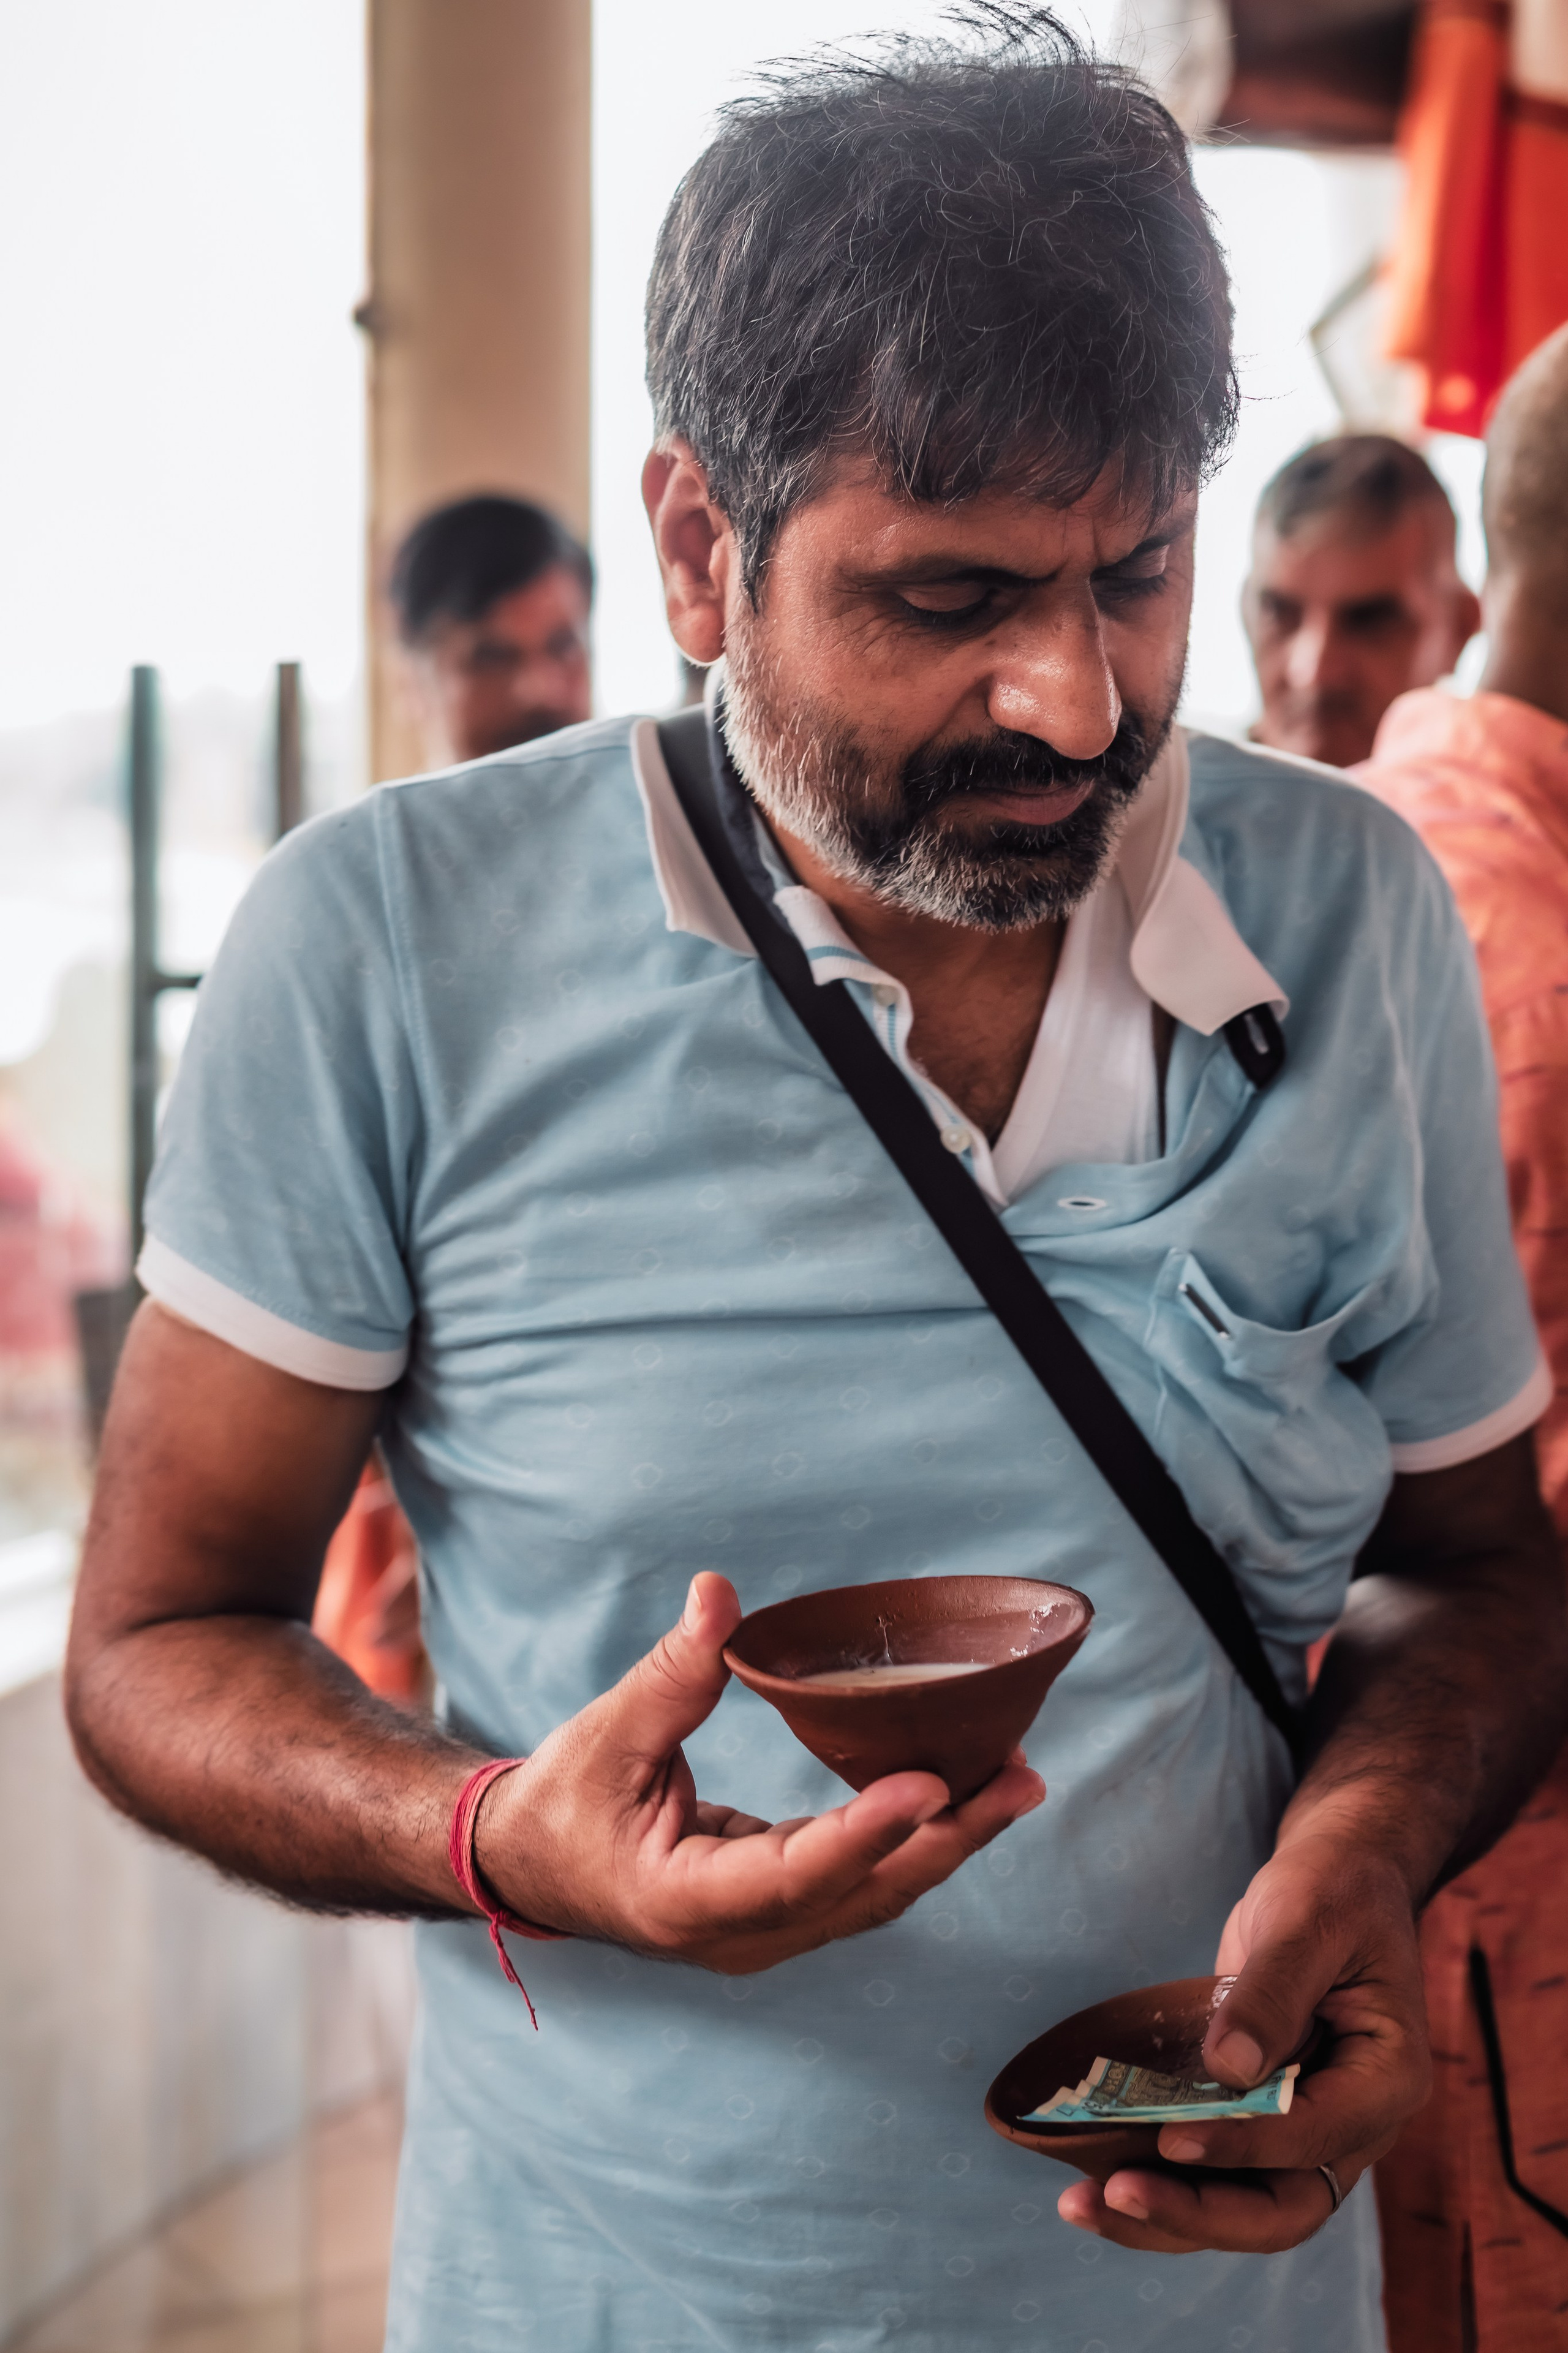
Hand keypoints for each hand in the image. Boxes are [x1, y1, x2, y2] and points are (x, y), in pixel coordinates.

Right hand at [473, 1570, 1044, 1969]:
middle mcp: (739, 1936)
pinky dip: (916, 1842)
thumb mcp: (605, 1734)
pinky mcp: (782, 1912)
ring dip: (948, 1842)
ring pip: (875, 1896)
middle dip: (948, 1839)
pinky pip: (863, 1885)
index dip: (866, 1833)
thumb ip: (670, 1674)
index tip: (930, 1785)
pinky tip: (962, 1797)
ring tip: (1017, 1781)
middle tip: (1020, 1777)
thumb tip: (717, 1594)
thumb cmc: (562, 1801)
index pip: (794, 1875)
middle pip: (863, 1895)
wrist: (532, 1864)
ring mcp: (765, 1933)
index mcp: (684, 1903)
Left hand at [1057, 1828, 1429, 2252]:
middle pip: (1281, 2209)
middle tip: (1111, 2194)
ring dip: (1166, 2218)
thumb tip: (1228, 2068)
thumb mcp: (1308, 1920)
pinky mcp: (1264, 2120)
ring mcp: (1309, 2132)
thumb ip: (1272, 1991)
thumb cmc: (1333, 1891)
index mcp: (1385, 2080)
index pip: (1312, 2138)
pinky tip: (1095, 2178)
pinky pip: (1219, 2174)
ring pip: (1245, 2208)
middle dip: (1196, 2215)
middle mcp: (1353, 2126)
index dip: (1242, 2146)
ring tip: (1081, 2202)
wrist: (1338, 1880)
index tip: (1171, 2140)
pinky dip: (1164, 2184)